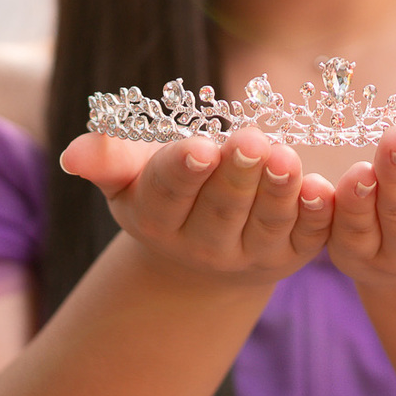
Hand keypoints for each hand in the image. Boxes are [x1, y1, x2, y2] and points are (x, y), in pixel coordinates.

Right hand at [60, 126, 334, 286]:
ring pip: (266, 224)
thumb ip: (110, 161)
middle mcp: (204, 243)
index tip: (199, 147)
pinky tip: (322, 189)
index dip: (184, 170)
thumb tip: (72, 153)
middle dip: (238, 174)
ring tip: (287, 158)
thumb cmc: (166, 192)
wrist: (202, 254)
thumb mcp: (132, 177)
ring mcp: (250, 253)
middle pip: (223, 208)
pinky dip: (316, 216)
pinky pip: (307, 238)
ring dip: (279, 192)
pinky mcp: (292, 256)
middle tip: (252, 140)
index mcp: (160, 217)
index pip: (170, 192)